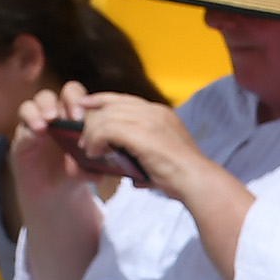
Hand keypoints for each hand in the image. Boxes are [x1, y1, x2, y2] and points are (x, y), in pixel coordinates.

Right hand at [11, 85, 97, 206]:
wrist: (51, 191)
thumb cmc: (72, 175)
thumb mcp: (84, 173)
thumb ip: (91, 170)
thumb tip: (98, 175)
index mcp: (77, 118)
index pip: (78, 97)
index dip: (80, 102)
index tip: (83, 118)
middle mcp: (57, 115)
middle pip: (61, 94)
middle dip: (69, 101)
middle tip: (73, 118)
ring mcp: (38, 122)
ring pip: (37, 102)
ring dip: (43, 108)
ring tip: (47, 123)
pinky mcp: (23, 136)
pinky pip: (23, 122)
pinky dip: (30, 123)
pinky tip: (36, 133)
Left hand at [57, 89, 199, 196]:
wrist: (196, 180)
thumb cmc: (182, 176)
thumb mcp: (164, 157)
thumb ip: (147, 156)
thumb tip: (133, 175)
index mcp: (161, 113)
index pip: (125, 99)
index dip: (102, 100)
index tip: (87, 106)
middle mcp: (153, 112)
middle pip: (112, 104)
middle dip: (92, 118)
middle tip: (83, 138)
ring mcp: (148, 120)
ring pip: (106, 116)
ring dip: (92, 133)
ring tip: (88, 150)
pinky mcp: (140, 133)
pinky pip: (106, 129)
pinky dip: (96, 140)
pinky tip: (94, 153)